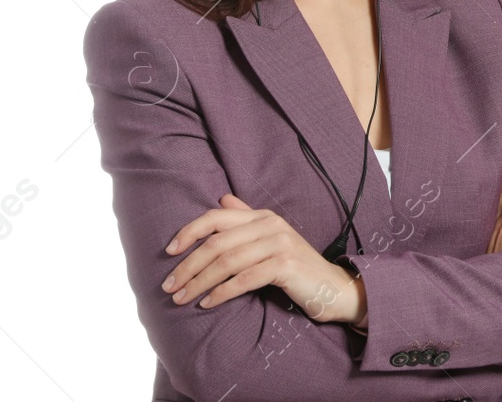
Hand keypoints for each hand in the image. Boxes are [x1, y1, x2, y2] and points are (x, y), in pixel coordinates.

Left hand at [162, 195, 363, 325]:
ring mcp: (280, 243)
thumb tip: (222, 197)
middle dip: (188, 266)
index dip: (189, 232)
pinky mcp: (286, 265)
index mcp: (263, 216)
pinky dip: (222, 292)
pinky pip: (244, 279)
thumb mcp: (270, 239)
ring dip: (199, 283)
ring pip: (227, 262)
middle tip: (169, 286)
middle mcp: (270, 225)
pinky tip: (208, 303)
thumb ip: (246, 218)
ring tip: (182, 299)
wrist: (332, 288)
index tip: (168, 252)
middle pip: (217, 243)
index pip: (217, 217)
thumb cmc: (295, 267)